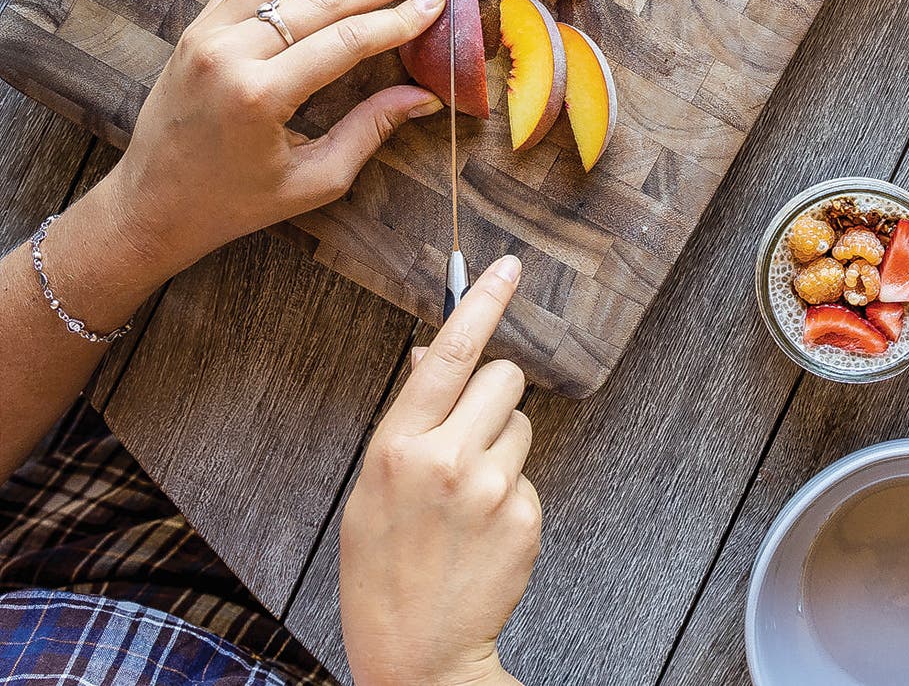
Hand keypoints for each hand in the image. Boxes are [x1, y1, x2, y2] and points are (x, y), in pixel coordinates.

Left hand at [101, 0, 447, 279]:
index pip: (347, 38)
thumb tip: (425, 96)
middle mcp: (228, 54)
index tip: (437, 1)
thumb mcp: (314, 180)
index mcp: (259, 96)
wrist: (150, 207)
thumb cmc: (233, 204)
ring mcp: (204, 35)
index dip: (399, 18)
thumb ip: (371, 130)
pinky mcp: (194, 30)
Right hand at [341, 256, 539, 685]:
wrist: (415, 654)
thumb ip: (408, 418)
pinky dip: (513, 492)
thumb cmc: (384, 567)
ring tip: (469, 498)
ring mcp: (489, 488)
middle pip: (502, 377)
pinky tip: (484, 531)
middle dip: (494, 393)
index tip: (508, 267)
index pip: (448, 354)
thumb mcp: (373, 486)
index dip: (481, 303)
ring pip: (521, 423)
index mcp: (397, 446)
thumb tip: (429, 357)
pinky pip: (529, 473)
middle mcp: (445, 459)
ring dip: (503, 445)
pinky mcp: (523, 515)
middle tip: (470, 436)